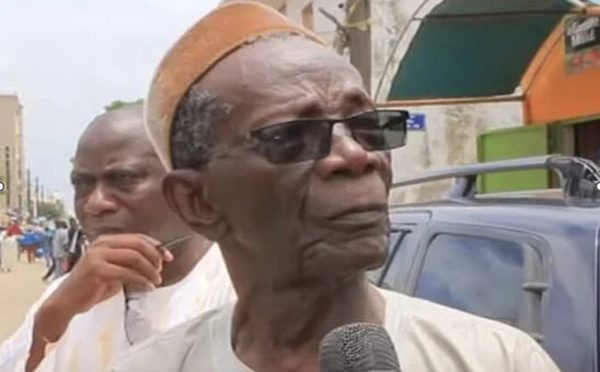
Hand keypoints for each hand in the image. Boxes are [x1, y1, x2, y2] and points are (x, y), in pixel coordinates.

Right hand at [44, 233, 172, 315]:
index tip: (169, 257)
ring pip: (134, 258)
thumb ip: (130, 263)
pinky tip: (148, 287)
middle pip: (138, 244)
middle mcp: (101, 244)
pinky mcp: (97, 270)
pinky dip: (142, 280)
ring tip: (156, 281)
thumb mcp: (115, 270)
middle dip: (155, 256)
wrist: (67, 302)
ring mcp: (98, 255)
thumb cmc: (92, 287)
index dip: (156, 246)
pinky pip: (127, 273)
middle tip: (162, 270)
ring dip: (150, 270)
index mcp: (107, 240)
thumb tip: (157, 260)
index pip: (138, 238)